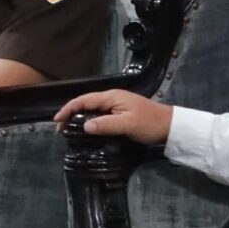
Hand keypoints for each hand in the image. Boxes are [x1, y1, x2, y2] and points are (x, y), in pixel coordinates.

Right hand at [55, 88, 173, 144]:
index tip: (57, 121)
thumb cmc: (150, 123)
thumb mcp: (127, 125)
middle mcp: (112, 98)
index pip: (83, 100)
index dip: (68, 109)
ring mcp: (117, 105)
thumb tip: (84, 127)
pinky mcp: (121, 112)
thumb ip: (105, 124)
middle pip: (85, 103)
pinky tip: (87, 129)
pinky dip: (89, 120)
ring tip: (70, 130)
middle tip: (61, 129)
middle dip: (70, 114)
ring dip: (79, 118)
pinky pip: (99, 114)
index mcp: (111, 97)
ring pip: (92, 109)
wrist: (171, 126)